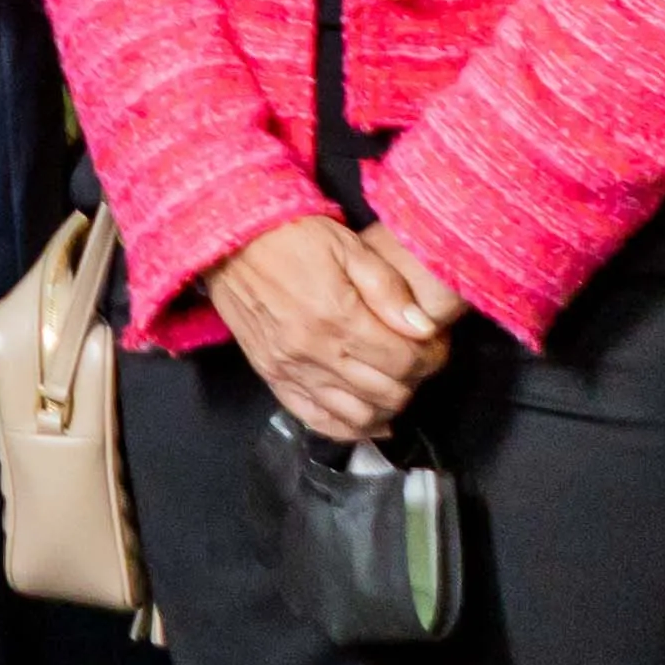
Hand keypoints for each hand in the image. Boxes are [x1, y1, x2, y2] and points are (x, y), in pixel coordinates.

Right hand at [205, 214, 454, 445]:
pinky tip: (368, 420)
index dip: (430, 357)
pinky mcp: (272, 377)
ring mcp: (290, 370)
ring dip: (386, 409)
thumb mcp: (348, 247)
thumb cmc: (292, 236)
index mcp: (338, 317)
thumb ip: (387, 288)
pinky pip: (316, 419)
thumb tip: (423, 328)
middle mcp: (314, 353)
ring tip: (395, 387)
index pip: (403, 360)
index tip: (435, 347)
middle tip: (418, 363)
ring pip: (355, 415)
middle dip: (414, 381)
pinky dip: (347, 428)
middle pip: (385, 392)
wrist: (229, 240)